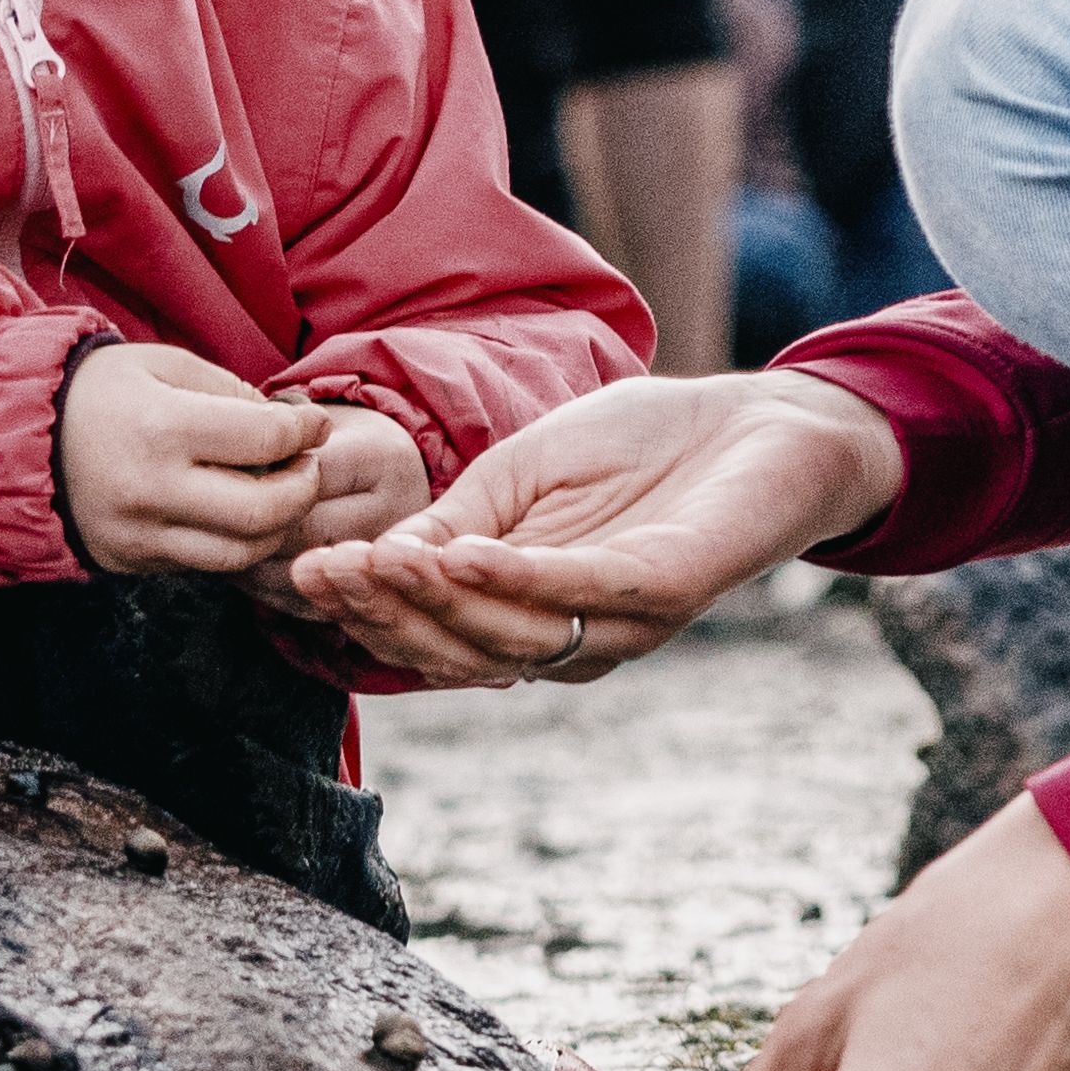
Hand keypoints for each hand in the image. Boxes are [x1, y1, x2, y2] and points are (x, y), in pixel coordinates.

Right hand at [56, 341, 355, 575]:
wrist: (17, 436)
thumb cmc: (100, 391)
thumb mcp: (165, 366)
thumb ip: (231, 393)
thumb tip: (288, 425)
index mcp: (164, 428)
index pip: (266, 441)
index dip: (306, 432)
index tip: (315, 425)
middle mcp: (153, 490)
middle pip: (263, 513)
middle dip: (304, 490)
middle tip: (309, 467)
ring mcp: (139, 534)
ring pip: (239, 553)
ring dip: (276, 527)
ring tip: (280, 493)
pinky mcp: (130, 560)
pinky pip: (203, 562)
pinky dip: (234, 542)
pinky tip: (238, 512)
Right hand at [269, 369, 903, 684]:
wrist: (765, 420)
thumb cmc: (645, 444)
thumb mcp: (522, 474)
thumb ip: (457, 520)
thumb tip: (371, 561)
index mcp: (534, 612)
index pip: (436, 630)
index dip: (368, 606)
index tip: (303, 566)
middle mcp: (575, 634)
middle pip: (460, 650)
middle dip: (385, 613)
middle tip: (322, 570)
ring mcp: (623, 621)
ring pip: (509, 636)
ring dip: (434, 601)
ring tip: (373, 560)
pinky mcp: (668, 589)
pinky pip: (577, 594)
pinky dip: (513, 579)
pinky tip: (460, 553)